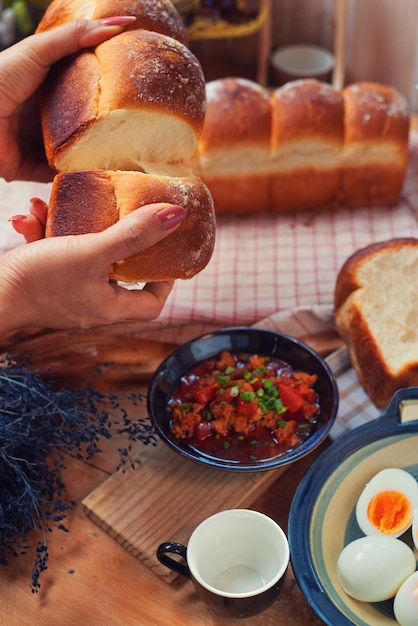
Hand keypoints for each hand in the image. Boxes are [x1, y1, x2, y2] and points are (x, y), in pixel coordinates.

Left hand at [0, 16, 134, 181]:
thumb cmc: (0, 79)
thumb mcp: (38, 52)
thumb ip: (73, 38)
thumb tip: (116, 24)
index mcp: (46, 88)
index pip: (83, 88)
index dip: (106, 88)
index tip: (133, 89)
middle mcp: (46, 117)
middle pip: (83, 124)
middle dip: (105, 128)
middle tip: (135, 127)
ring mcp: (42, 144)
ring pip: (77, 152)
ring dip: (95, 154)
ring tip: (125, 153)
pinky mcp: (36, 168)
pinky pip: (64, 174)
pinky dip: (79, 175)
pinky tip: (101, 171)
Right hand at [0, 203, 185, 330]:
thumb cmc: (41, 279)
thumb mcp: (91, 250)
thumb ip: (132, 234)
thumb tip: (174, 216)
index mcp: (110, 307)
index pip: (152, 304)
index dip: (165, 281)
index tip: (165, 253)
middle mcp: (91, 306)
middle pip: (121, 277)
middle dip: (118, 244)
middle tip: (124, 221)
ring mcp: (67, 296)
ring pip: (83, 259)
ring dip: (74, 229)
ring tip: (56, 208)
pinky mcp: (45, 284)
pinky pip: (56, 257)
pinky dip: (47, 234)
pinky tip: (33, 215)